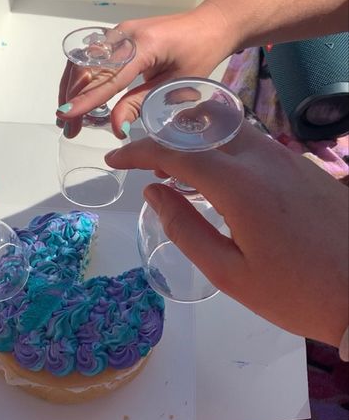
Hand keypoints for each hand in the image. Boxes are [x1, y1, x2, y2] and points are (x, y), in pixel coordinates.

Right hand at [57, 3, 233, 138]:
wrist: (210, 23)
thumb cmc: (201, 53)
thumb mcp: (176, 85)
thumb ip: (142, 104)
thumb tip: (116, 128)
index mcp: (144, 45)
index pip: (108, 76)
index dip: (86, 99)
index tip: (66, 117)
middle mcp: (125, 33)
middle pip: (87, 67)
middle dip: (73, 99)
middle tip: (68, 129)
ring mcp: (118, 32)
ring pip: (83, 61)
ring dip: (72, 90)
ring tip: (69, 119)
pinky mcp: (117, 36)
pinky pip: (91, 57)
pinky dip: (80, 78)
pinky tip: (78, 98)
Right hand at [105, 122, 348, 347]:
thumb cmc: (296, 293)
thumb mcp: (230, 274)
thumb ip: (185, 229)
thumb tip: (154, 193)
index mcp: (239, 185)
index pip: (175, 152)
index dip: (138, 152)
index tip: (113, 159)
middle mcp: (263, 159)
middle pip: (203, 127)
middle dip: (166, 138)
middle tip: (146, 166)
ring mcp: (289, 158)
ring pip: (231, 131)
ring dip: (197, 143)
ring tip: (180, 176)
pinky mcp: (306, 167)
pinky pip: (255, 144)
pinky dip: (226, 151)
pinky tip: (223, 183)